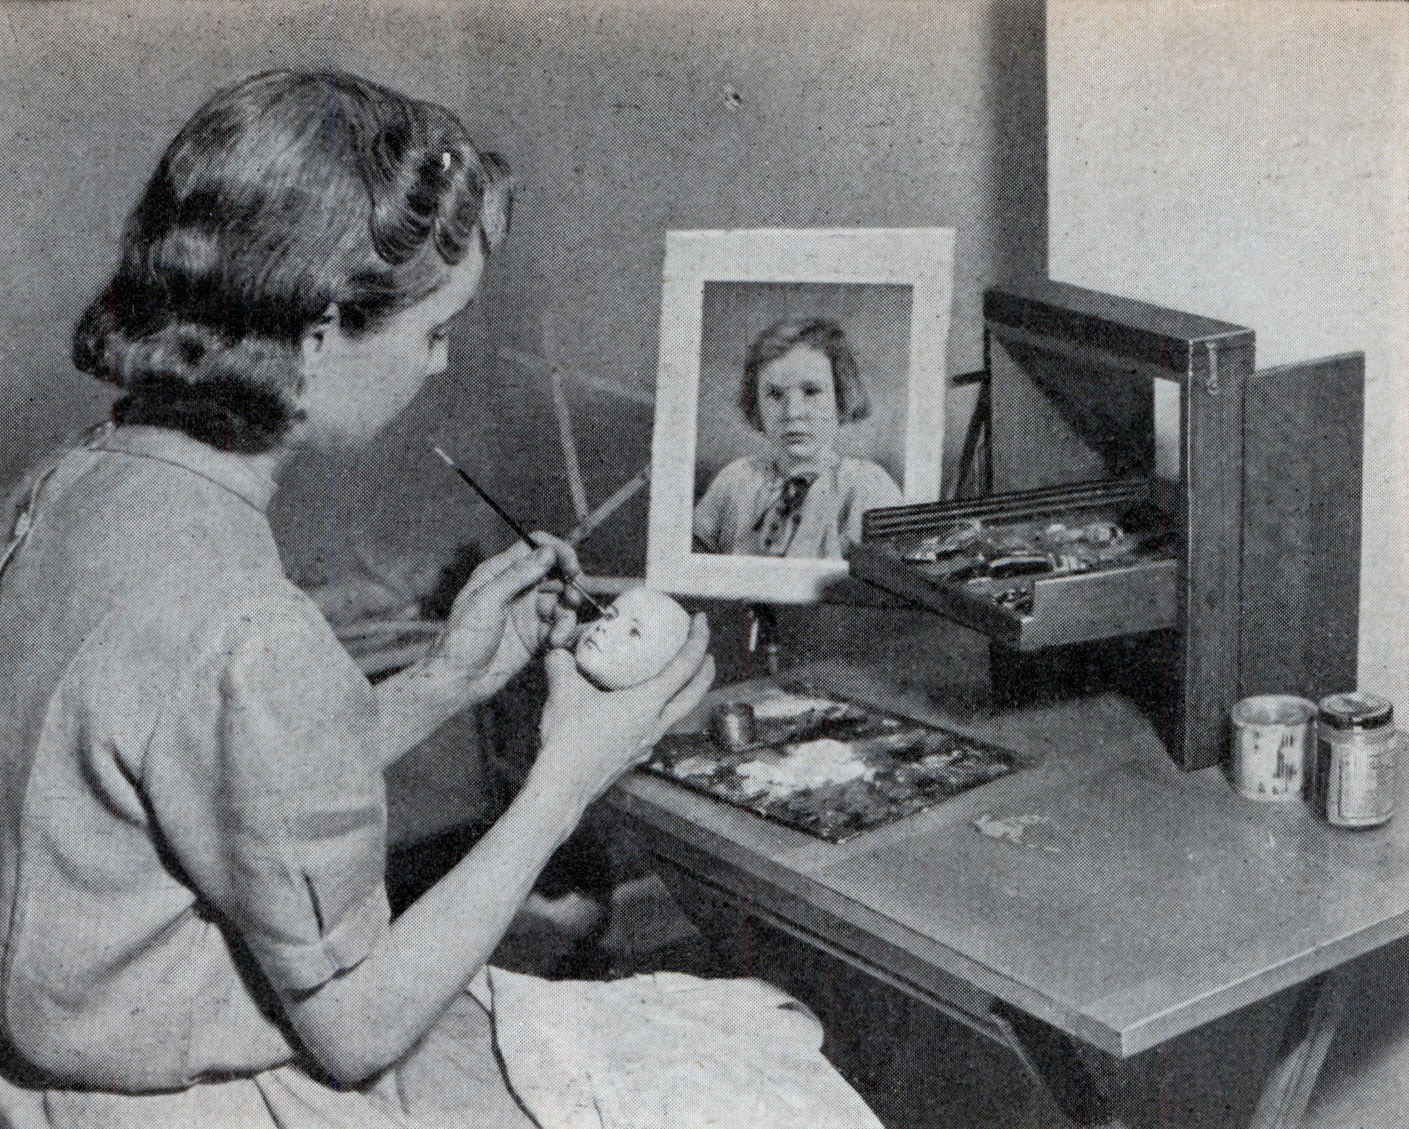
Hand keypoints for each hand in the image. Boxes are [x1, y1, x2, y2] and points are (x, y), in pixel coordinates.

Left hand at [430, 535, 581, 695]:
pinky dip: (562, 632)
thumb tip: (547, 553)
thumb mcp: (487, 600)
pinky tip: (553, 643)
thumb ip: (517, 575)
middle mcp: (517, 588)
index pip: (536, 547)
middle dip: (570, 584)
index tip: (572, 567)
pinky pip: (559, 626)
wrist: (459, 680)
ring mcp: (527, 612)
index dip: (558, 552)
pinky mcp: (535, 635)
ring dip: (566, 615)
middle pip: (555, 573)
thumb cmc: (463, 638)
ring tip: (558, 634)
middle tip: (573, 599)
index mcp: (500, 572)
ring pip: (561, 602)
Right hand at [537, 613, 714, 808]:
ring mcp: (647, 743)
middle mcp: (655, 725)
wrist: (563, 789)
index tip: (700, 621)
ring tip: (675, 676)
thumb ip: (562, 665)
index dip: (697, 640)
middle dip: (705, 669)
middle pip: (694, 694)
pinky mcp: (635, 755)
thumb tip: (560, 651)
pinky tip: (640, 707)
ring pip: (678, 712)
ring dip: (684, 691)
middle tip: (705, 650)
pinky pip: (657, 727)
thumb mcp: (562, 693)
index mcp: (647, 704)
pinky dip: (660, 710)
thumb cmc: (567, 742)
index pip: (684, 667)